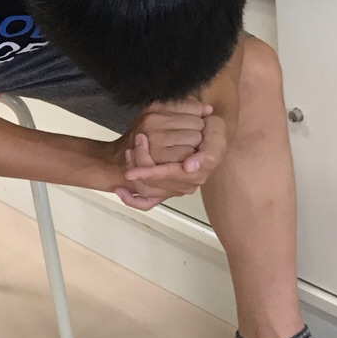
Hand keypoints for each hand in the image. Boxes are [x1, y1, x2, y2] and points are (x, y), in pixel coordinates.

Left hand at [114, 111, 229, 210]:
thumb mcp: (216, 139)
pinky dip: (132, 200)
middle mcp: (184, 186)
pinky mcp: (164, 191)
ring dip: (132, 175)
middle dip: (139, 164)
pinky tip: (120, 191)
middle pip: (153, 184)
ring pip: (146, 191)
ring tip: (128, 152)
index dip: (150, 173)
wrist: (208, 135)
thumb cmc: (213, 135)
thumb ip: (206, 154)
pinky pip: (145, 203)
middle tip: (133, 144)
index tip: (133, 170)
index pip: (169, 176)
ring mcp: (173, 190)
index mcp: (194, 175)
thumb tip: (188, 167)